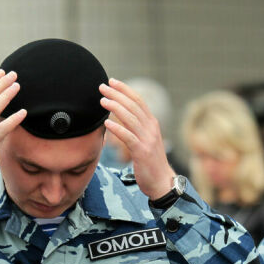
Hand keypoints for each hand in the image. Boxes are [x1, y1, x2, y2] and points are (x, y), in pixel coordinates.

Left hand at [100, 78, 176, 198]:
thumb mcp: (144, 140)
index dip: (125, 90)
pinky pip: (128, 137)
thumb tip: (118, 117)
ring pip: (130, 118)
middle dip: (117, 94)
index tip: (112, 81)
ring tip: (102, 101)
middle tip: (102, 86)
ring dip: (115, 107)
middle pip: (133, 106)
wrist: (161, 181)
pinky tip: (107, 123)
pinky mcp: (142, 152)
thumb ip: (135, 128)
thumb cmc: (150, 161)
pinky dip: (117, 129)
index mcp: (152, 123)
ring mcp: (148, 140)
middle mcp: (151, 128)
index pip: (138, 100)